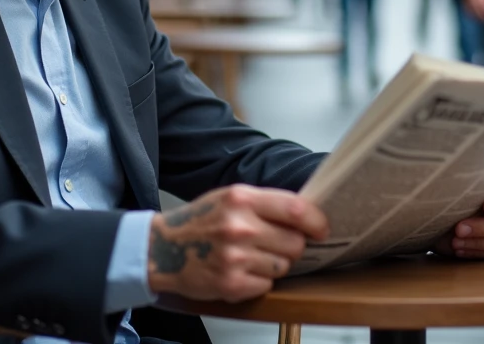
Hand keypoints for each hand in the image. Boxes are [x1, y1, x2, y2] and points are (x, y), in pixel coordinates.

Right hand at [147, 185, 328, 302]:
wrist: (162, 249)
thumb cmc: (200, 221)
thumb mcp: (230, 198)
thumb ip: (266, 203)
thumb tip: (307, 215)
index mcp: (242, 199)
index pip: (296, 209)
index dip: (316, 221)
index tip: (321, 229)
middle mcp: (240, 227)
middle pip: (295, 242)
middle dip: (291, 245)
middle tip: (273, 243)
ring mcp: (236, 258)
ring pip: (284, 266)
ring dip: (274, 264)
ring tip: (252, 256)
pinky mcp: (231, 284)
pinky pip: (268, 284)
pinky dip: (260, 280)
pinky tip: (242, 271)